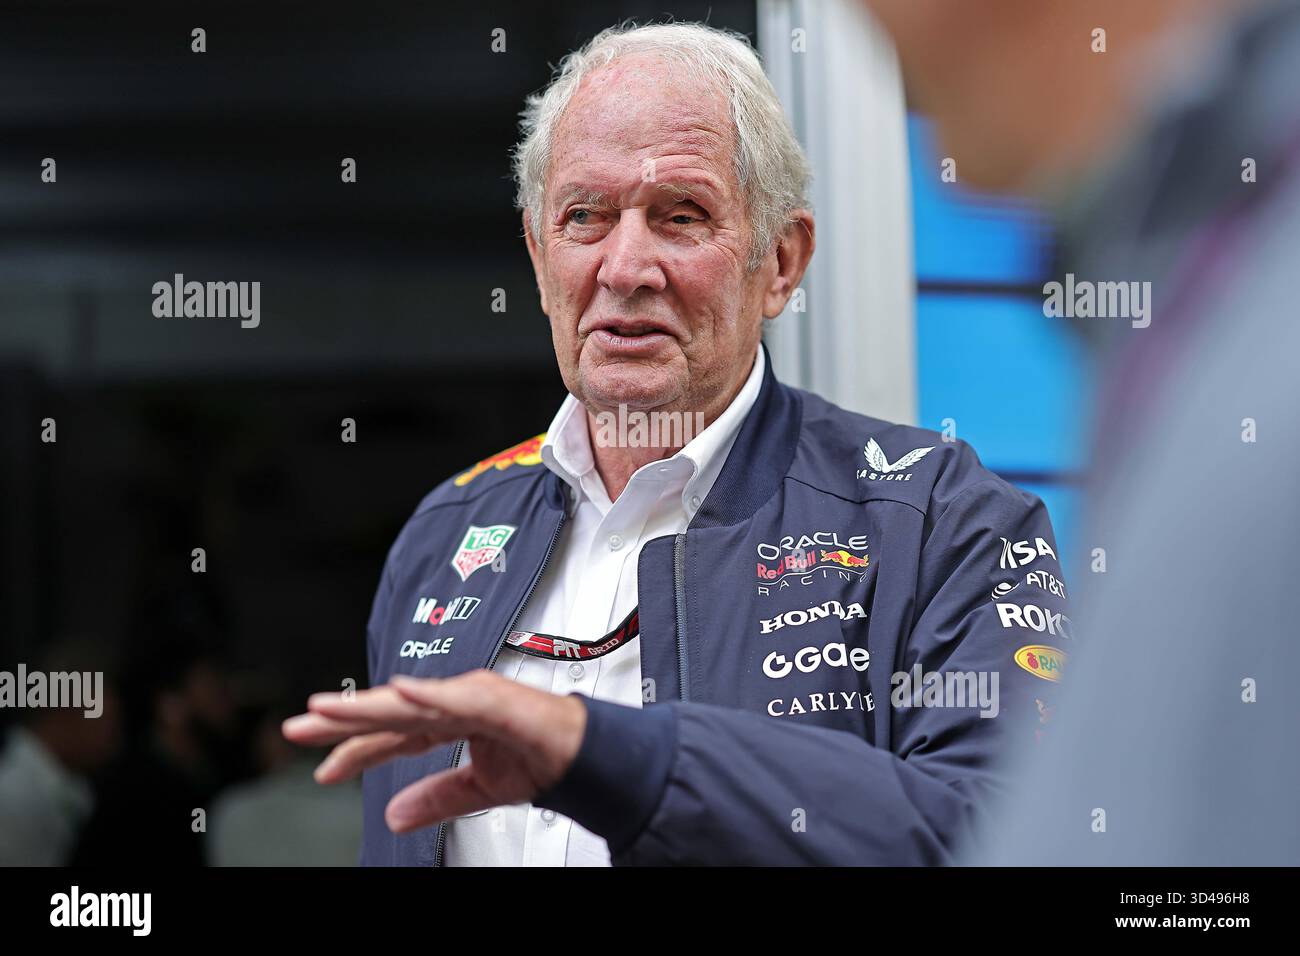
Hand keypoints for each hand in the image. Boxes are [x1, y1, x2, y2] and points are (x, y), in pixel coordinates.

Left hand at [281, 670, 587, 833]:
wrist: (582, 755)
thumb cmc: (537, 757)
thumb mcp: (476, 788)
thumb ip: (435, 797)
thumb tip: (395, 815)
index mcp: (447, 718)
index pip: (390, 732)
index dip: (355, 749)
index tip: (322, 768)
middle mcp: (453, 701)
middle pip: (388, 710)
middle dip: (342, 719)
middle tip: (298, 727)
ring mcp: (471, 696)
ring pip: (410, 700)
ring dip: (369, 703)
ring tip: (328, 708)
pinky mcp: (495, 699)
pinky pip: (456, 697)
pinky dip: (427, 693)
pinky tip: (398, 692)